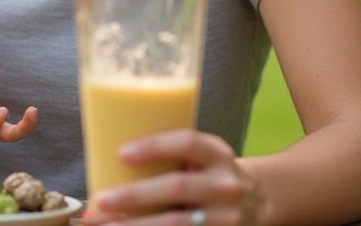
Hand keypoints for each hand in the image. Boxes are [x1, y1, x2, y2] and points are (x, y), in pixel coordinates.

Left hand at [82, 129, 255, 225]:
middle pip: (177, 188)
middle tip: (102, 200)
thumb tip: (104, 160)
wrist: (258, 201)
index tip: (121, 154)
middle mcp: (225, 185)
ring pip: (176, 225)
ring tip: (103, 225)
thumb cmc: (209, 173)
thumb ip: (169, 157)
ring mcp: (226, 218)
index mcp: (217, 154)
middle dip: (135, 196)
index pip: (187, 142)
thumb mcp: (201, 156)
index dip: (154, 147)